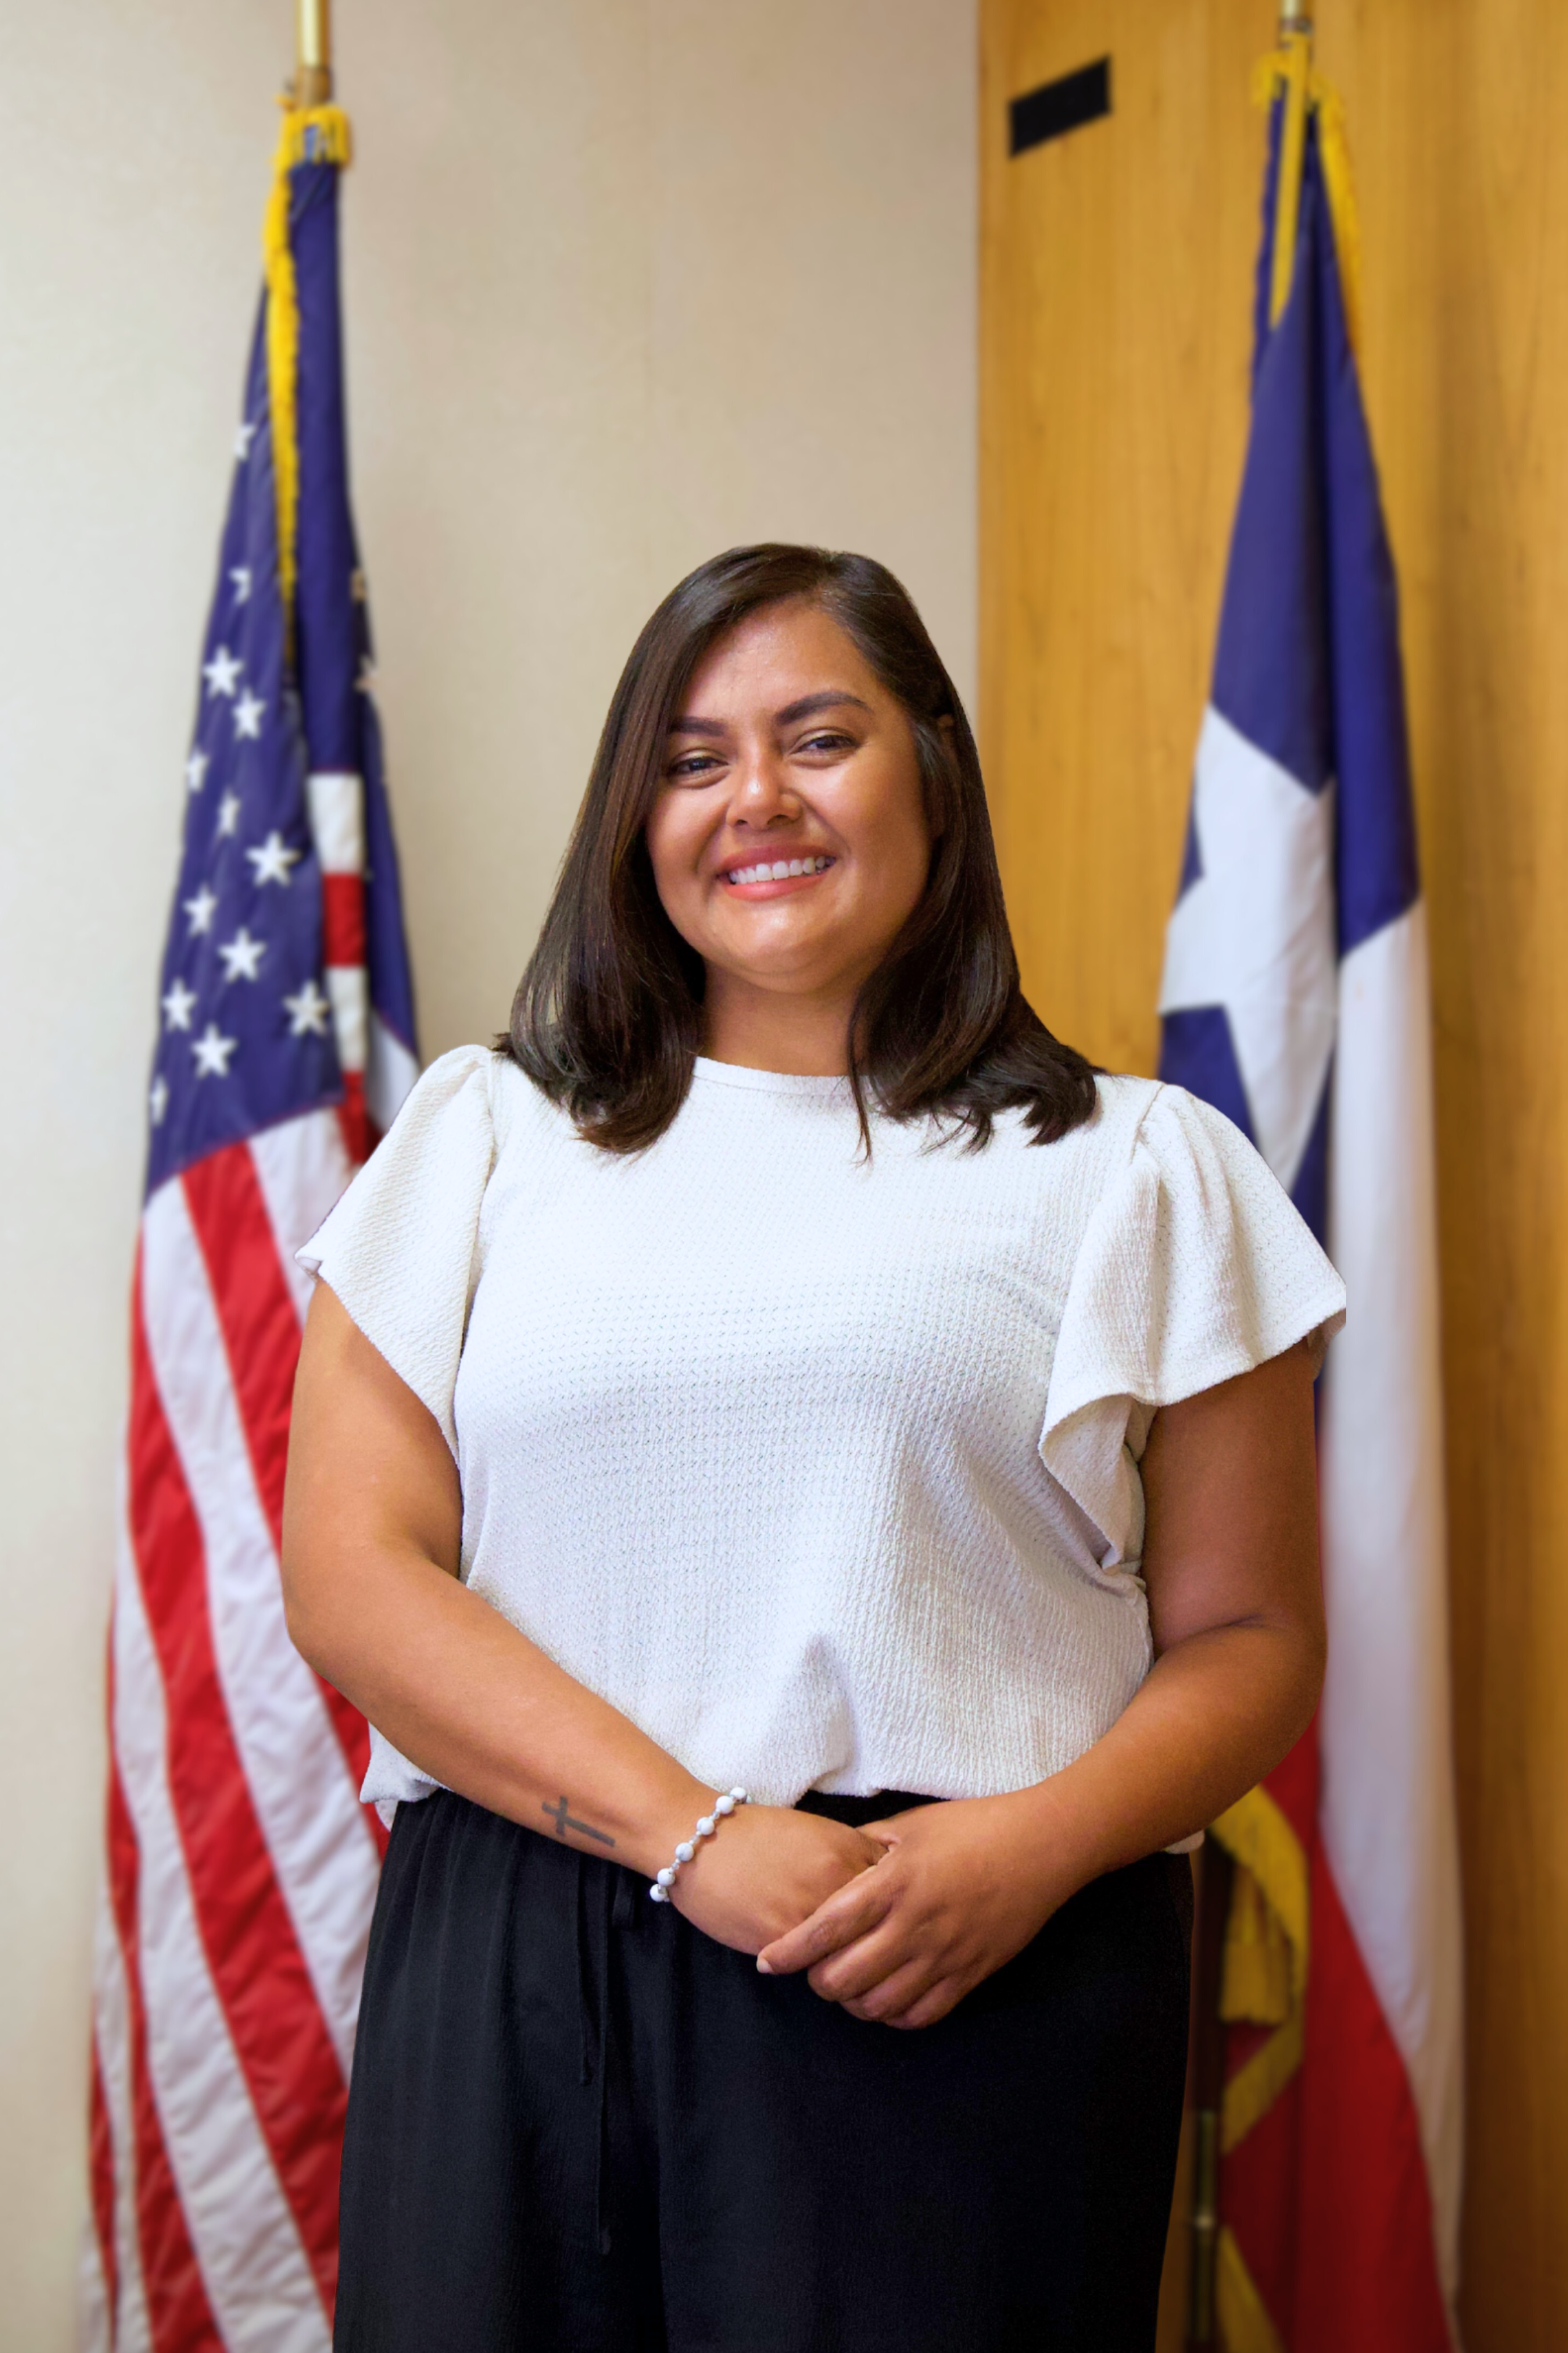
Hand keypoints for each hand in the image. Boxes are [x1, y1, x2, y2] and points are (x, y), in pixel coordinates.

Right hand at [670, 1804, 881, 1954]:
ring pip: (852, 1951)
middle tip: (881, 1954)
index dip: (897, 1906)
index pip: (896, 1888)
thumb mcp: (815, 1831)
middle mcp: (835, 1878)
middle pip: (881, 1924)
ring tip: (854, 1968)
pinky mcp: (783, 1939)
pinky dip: (821, 1967)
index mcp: (847, 1847)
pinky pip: (816, 1963)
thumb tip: (882, 1882)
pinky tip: (817, 1966)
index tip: (897, 1918)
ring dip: (854, 1960)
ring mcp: (810, 1910)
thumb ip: (851, 1855)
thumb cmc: (756, 1833)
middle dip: (882, 1940)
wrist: (701, 1841)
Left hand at [754, 1793, 1072, 2028]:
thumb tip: (830, 1859)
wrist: (1040, 1845)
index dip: (789, 1951)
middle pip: (844, 1978)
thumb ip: (865, 1846)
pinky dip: (894, 2015)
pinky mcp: (971, 1974)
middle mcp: (914, 1925)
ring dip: (854, 2003)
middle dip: (818, 1982)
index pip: (825, 1929)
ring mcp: (944, 1954)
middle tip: (813, 1971)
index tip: (766, 1963)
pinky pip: (922, 2014)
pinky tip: (886, 2000)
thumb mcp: (910, 1827)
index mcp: (893, 1883)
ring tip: (847, 1988)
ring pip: (880, 2004)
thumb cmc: (972, 1826)